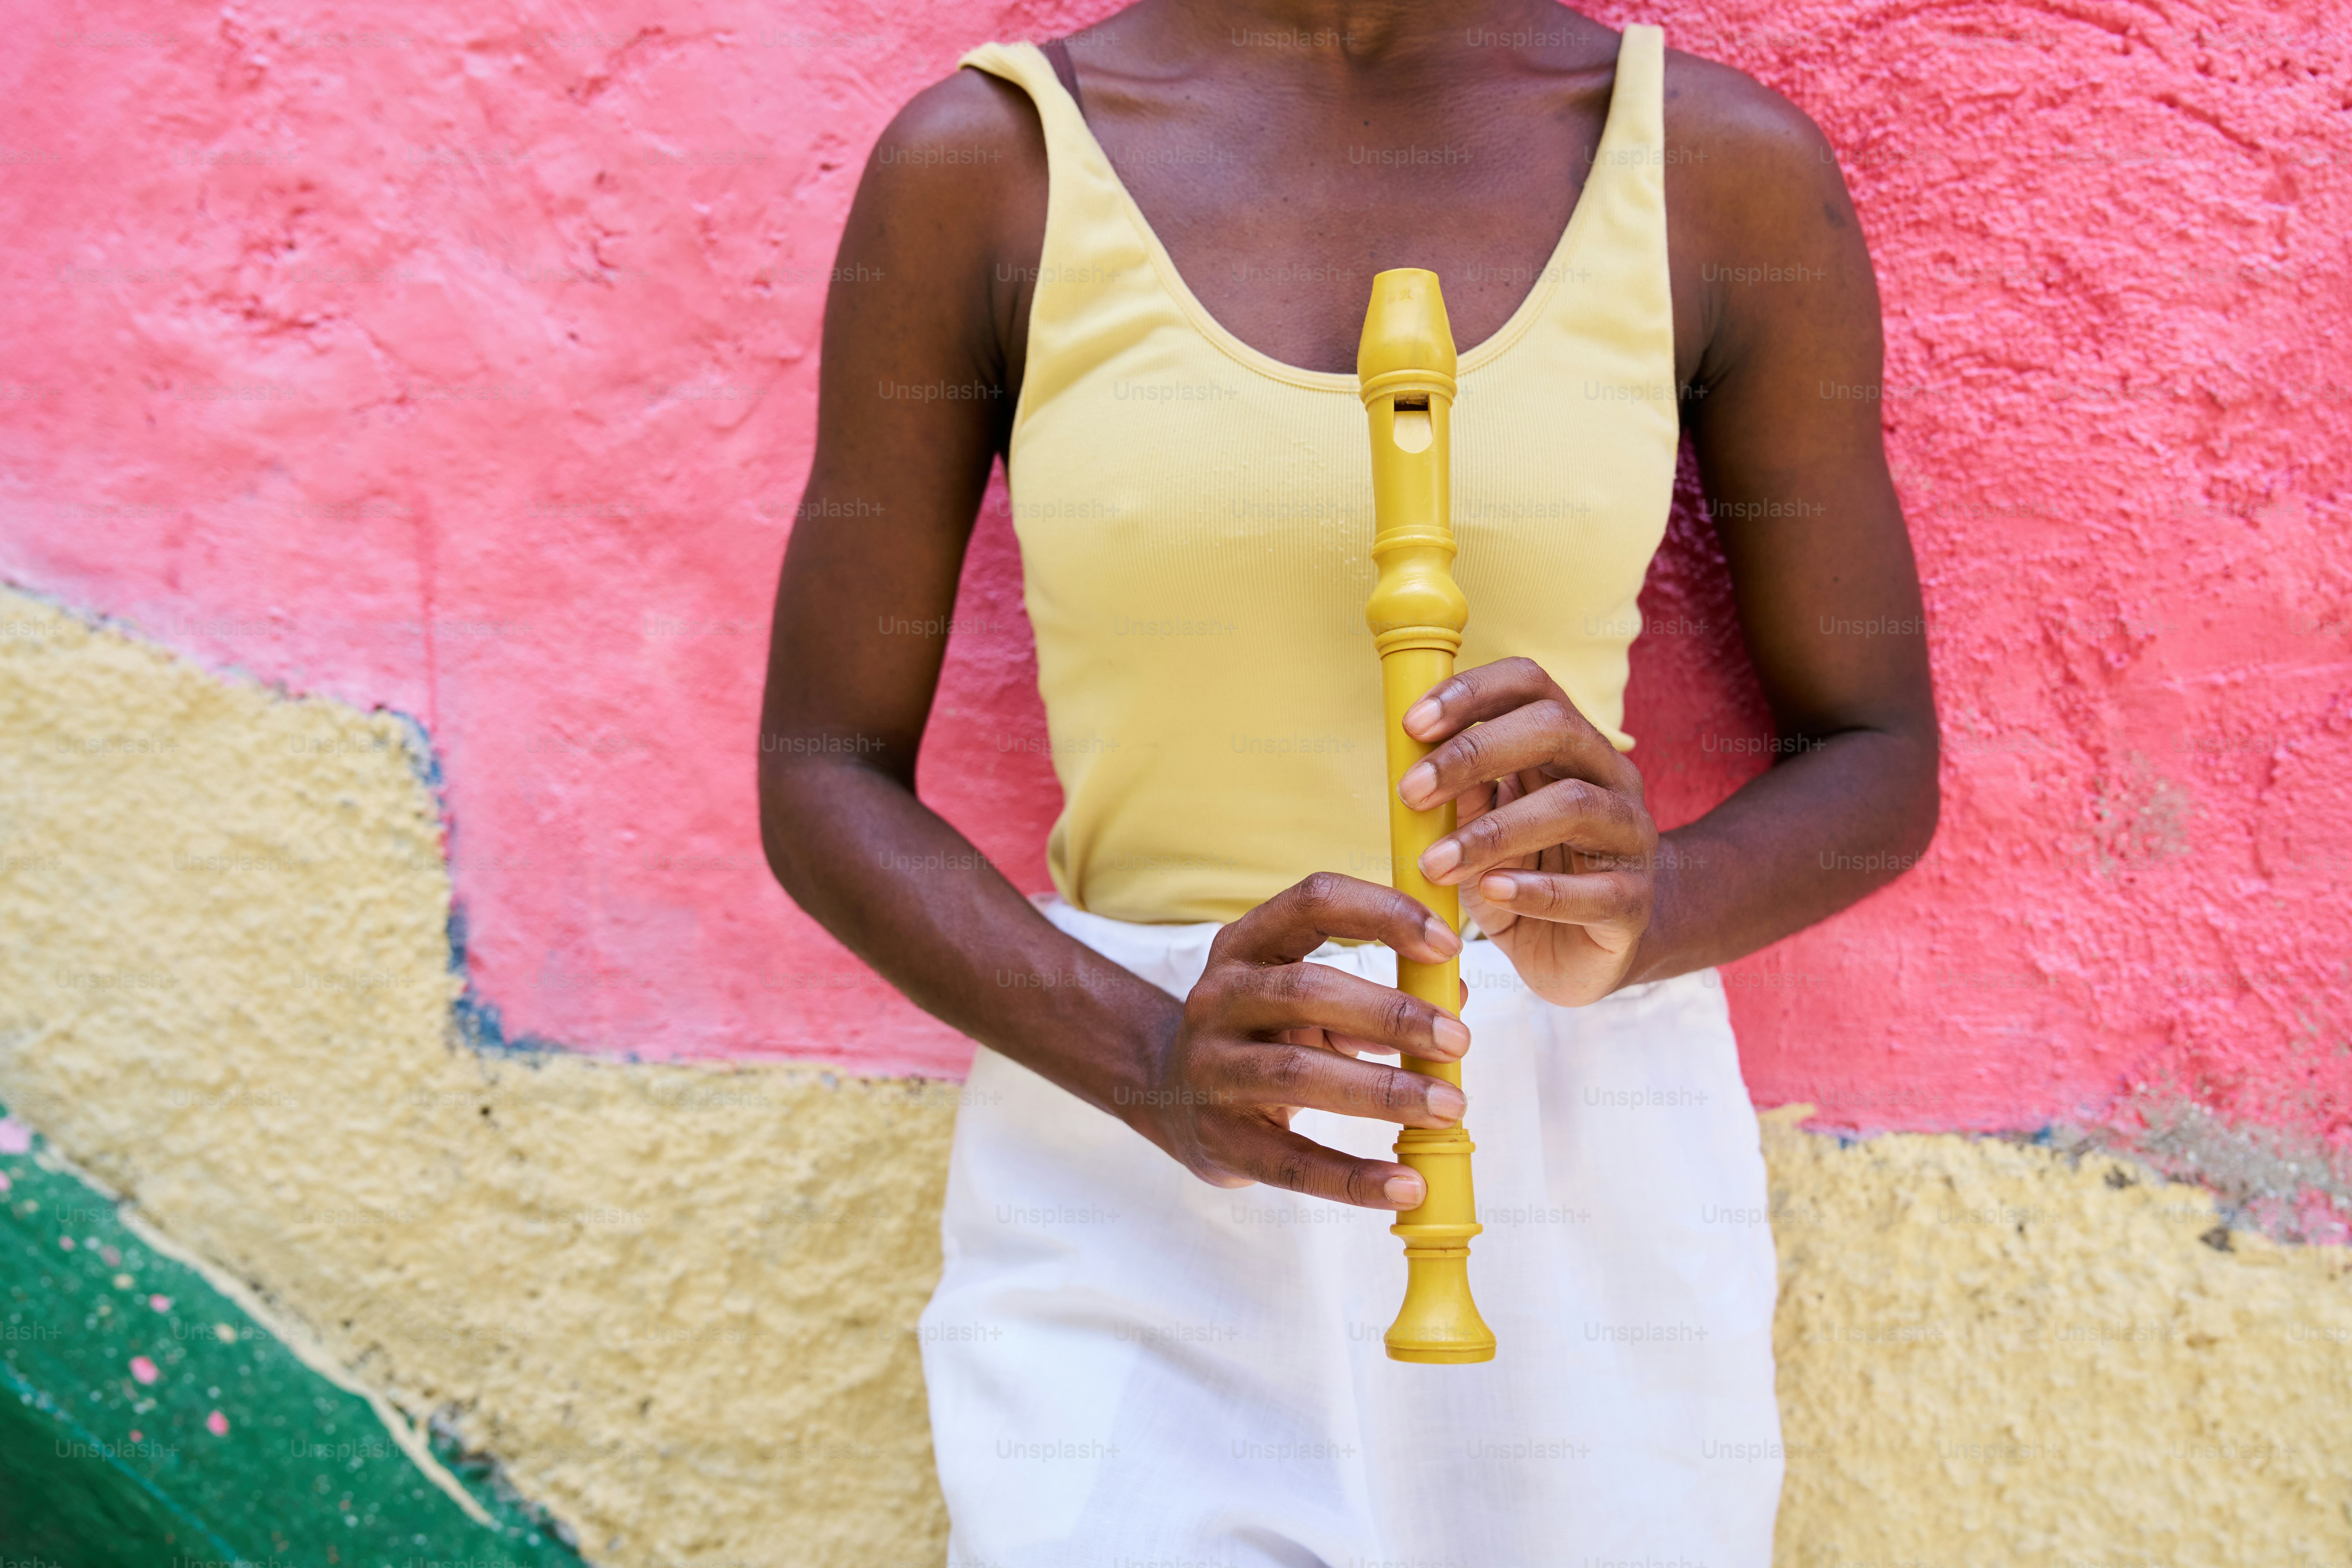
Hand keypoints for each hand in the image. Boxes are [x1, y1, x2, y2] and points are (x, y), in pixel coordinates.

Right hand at [1132, 873, 1473, 1209]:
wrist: (1168, 1095)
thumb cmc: (1263, 1034)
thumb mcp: (1306, 999)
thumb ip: (1377, 995)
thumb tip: (1454, 997)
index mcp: (1246, 946)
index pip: (1314, 901)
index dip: (1384, 914)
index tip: (1449, 943)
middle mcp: (1218, 997)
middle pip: (1306, 990)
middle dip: (1392, 1015)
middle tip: (1458, 1041)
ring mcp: (1210, 1069)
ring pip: (1297, 1073)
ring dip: (1384, 1092)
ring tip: (1450, 1108)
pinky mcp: (1218, 1139)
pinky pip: (1292, 1161)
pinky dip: (1354, 1178)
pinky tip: (1408, 1185)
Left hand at [1398, 657, 1659, 1006]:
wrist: (1583, 951)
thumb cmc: (1524, 875)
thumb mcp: (1481, 832)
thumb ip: (1462, 797)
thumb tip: (1424, 763)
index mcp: (1568, 746)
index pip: (1531, 684)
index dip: (1472, 692)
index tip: (1412, 725)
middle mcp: (1609, 777)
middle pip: (1556, 727)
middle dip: (1475, 752)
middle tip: (1411, 791)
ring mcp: (1631, 835)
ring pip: (1574, 804)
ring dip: (1494, 832)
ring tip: (1435, 863)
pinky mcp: (1635, 900)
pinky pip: (1593, 890)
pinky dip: (1536, 890)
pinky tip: (1492, 891)